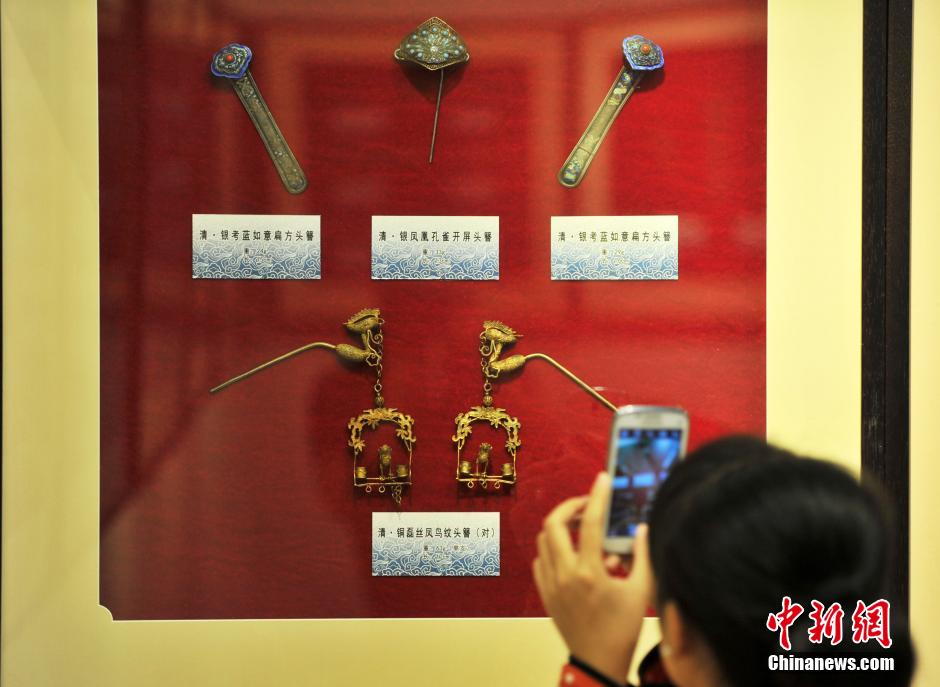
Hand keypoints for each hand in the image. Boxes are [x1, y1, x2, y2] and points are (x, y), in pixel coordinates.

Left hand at [533, 472, 653, 683]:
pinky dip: (552, 549)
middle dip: (569, 506)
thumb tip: (641, 528)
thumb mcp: (641, 592)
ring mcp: (551, 584)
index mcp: (590, 572)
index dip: (596, 496)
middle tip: (586, 504)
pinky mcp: (545, 593)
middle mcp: (565, 574)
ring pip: (544, 540)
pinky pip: (540, 560)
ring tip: (582, 529)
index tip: (601, 479)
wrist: (598, 661)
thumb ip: (643, 556)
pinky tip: (571, 554)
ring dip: (560, 527)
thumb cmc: (623, 629)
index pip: (590, 523)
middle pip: (553, 524)